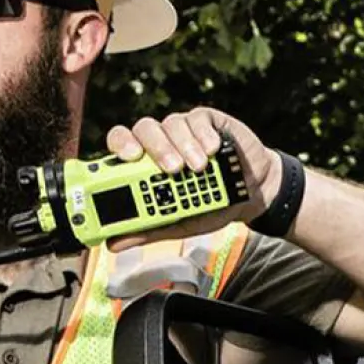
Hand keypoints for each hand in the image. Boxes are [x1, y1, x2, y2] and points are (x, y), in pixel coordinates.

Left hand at [102, 105, 284, 237]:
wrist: (251, 196)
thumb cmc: (210, 206)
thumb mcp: (178, 224)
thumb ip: (148, 229)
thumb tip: (113, 244)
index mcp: (145, 164)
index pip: (121, 145)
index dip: (119, 147)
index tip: (127, 158)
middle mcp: (160, 142)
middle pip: (144, 129)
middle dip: (156, 148)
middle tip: (171, 170)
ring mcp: (183, 130)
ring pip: (171, 123)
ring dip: (183, 146)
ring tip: (198, 169)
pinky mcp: (207, 121)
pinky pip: (198, 119)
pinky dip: (203, 135)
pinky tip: (213, 150)